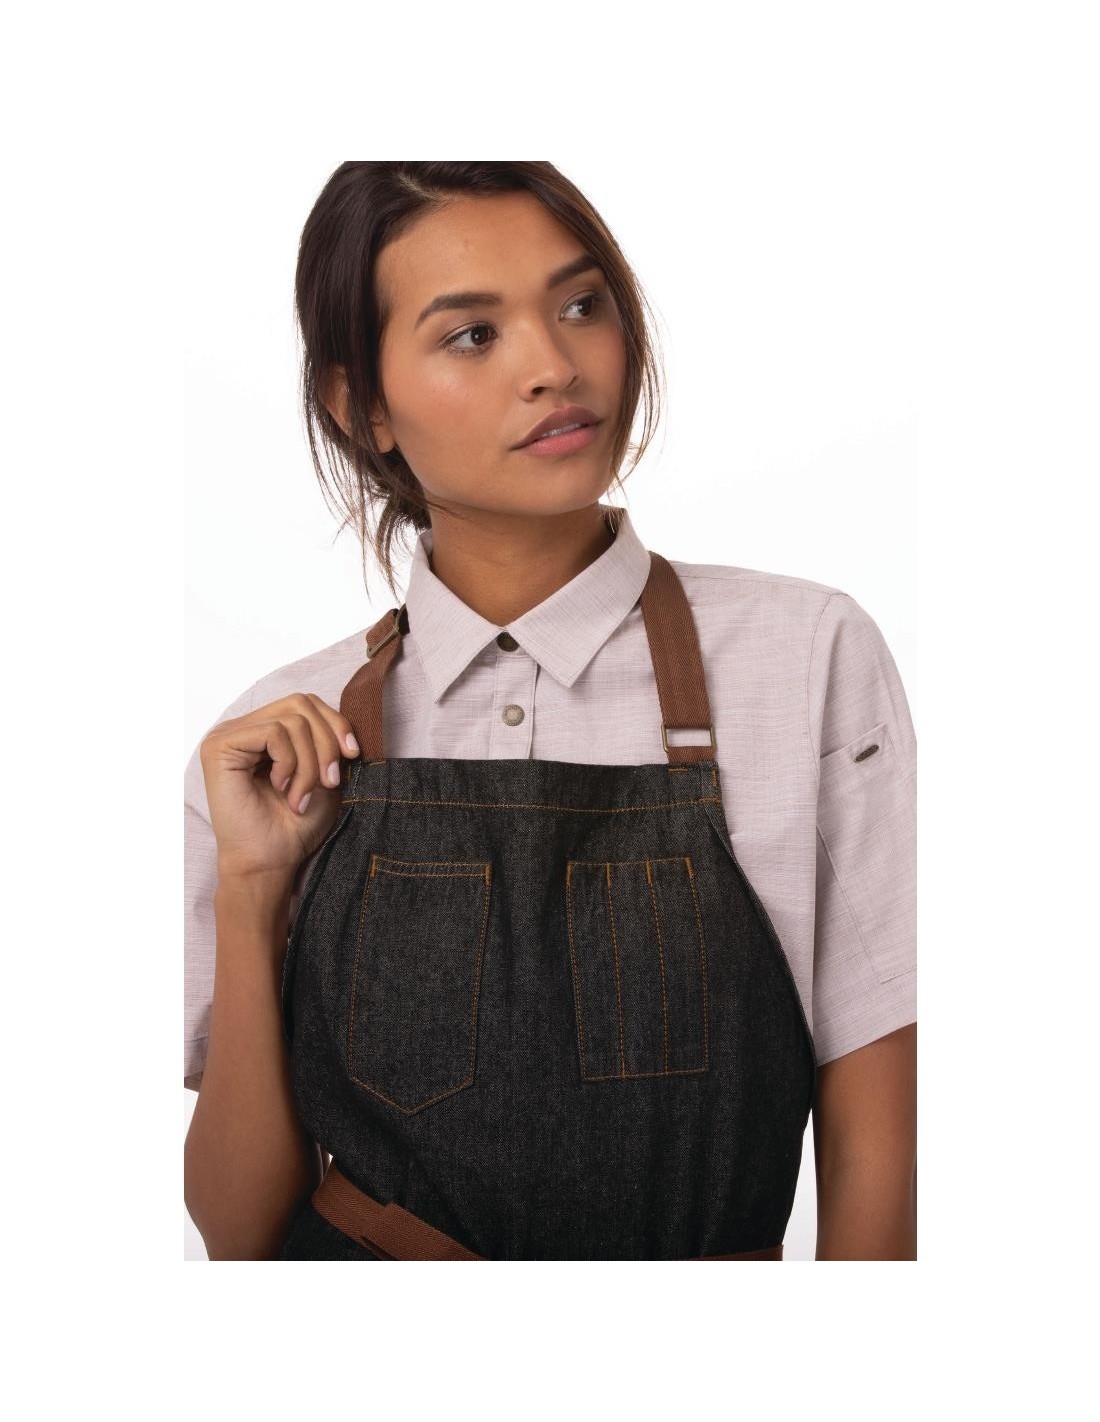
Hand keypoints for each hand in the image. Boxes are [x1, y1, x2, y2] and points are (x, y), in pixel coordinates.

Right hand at [200, 693, 359, 882]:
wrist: (271, 862)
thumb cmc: (295, 826)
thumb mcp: (324, 775)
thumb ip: (328, 741)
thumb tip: (344, 717)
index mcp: (265, 732)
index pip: (305, 702)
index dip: (335, 723)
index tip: (353, 756)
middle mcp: (243, 728)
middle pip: (300, 703)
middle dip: (326, 742)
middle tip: (330, 782)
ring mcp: (228, 736)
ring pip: (291, 719)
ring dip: (310, 762)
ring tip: (301, 796)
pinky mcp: (219, 747)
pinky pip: (272, 732)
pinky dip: (289, 763)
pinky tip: (281, 789)